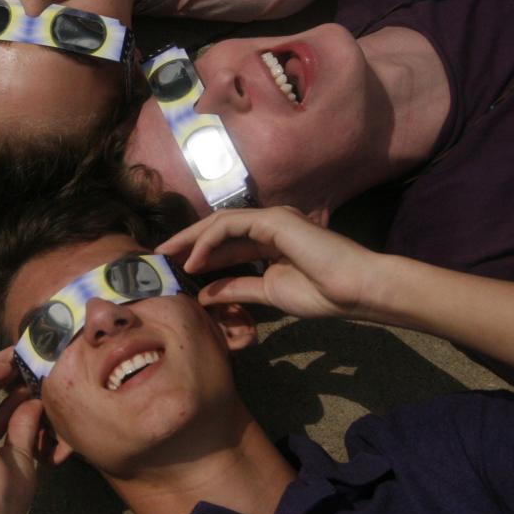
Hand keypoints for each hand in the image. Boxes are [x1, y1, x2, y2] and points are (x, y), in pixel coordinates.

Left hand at [157, 207, 388, 320]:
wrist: (354, 292)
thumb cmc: (322, 294)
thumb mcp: (268, 293)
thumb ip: (237, 289)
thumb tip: (204, 295)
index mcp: (270, 241)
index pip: (226, 243)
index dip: (198, 254)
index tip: (174, 268)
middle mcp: (270, 225)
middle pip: (218, 228)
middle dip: (186, 241)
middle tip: (159, 256)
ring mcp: (273, 219)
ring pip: (220, 222)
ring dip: (191, 238)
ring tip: (168, 256)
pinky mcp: (274, 219)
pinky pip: (231, 225)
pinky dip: (209, 240)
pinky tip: (194, 260)